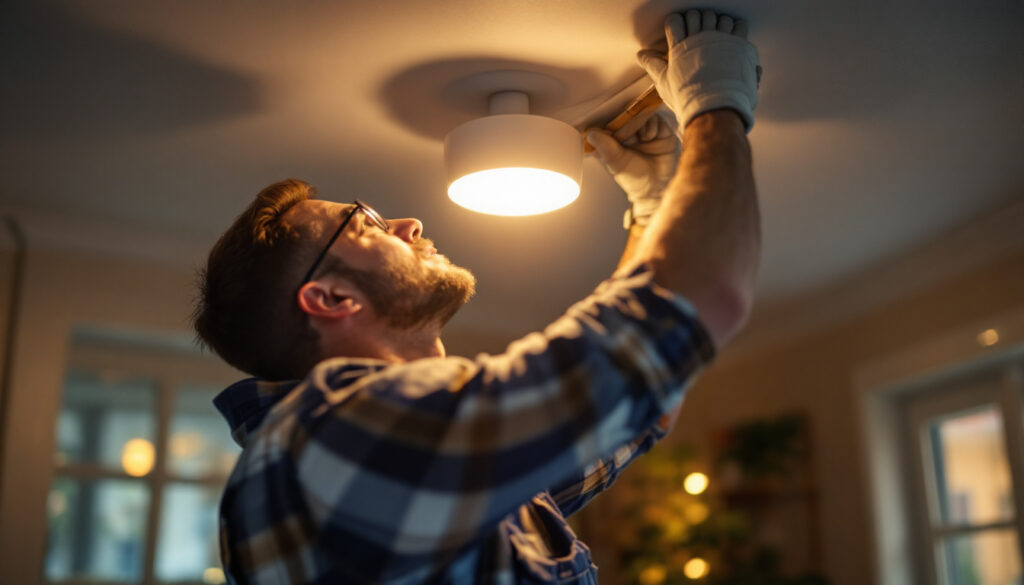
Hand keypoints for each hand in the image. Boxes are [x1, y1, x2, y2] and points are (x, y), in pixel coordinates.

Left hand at [586, 112, 679, 228]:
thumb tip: (590, 133)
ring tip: (642, 138)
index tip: (612, 124)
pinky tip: (650, 138)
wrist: (656, 187)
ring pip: (642, 112)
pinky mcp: (661, 130)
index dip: (611, 118)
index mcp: (616, 137)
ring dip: (641, 122)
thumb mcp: (616, 162)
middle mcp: (631, 130)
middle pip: (627, 113)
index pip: (611, 119)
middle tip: (629, 133)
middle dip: (628, 120)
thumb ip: (605, 147)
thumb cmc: (633, 177)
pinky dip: (652, 125)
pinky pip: (656, 117)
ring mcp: (646, 129)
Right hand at [637, 10, 760, 131]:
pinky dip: (735, 27)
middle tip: (698, 33)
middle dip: (696, 21)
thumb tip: (641, 55)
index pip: (675, 21)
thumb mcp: (664, 82)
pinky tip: (731, 37)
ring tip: (715, 36)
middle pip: (695, 15)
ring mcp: (720, 40)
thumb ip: (652, 64)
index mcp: (680, 47)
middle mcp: (700, 39)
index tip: (680, 30)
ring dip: (716, 23)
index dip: (677, 23)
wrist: (716, 109)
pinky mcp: (738, 44)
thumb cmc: (688, 98)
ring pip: (717, 17)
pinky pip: (738, 25)